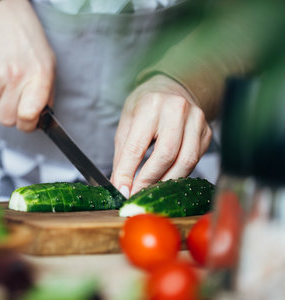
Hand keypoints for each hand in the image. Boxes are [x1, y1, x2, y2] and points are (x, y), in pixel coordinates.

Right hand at [0, 0, 55, 131]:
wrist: (4, 17)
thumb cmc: (28, 44)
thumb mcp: (48, 67)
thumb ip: (46, 96)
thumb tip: (39, 122)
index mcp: (39, 76)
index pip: (28, 117)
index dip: (28, 124)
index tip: (29, 120)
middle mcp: (16, 76)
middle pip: (7, 120)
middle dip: (12, 114)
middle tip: (16, 99)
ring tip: (5, 81)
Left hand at [111, 75, 211, 196]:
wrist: (171, 88)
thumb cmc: (145, 105)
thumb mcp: (127, 121)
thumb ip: (123, 153)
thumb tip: (120, 184)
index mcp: (150, 105)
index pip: (137, 146)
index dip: (128, 172)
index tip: (122, 191)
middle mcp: (177, 109)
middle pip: (166, 155)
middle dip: (149, 180)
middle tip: (137, 194)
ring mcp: (196, 120)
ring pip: (186, 160)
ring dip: (167, 181)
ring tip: (151, 190)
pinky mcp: (207, 132)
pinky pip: (195, 159)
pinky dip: (179, 173)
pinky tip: (167, 178)